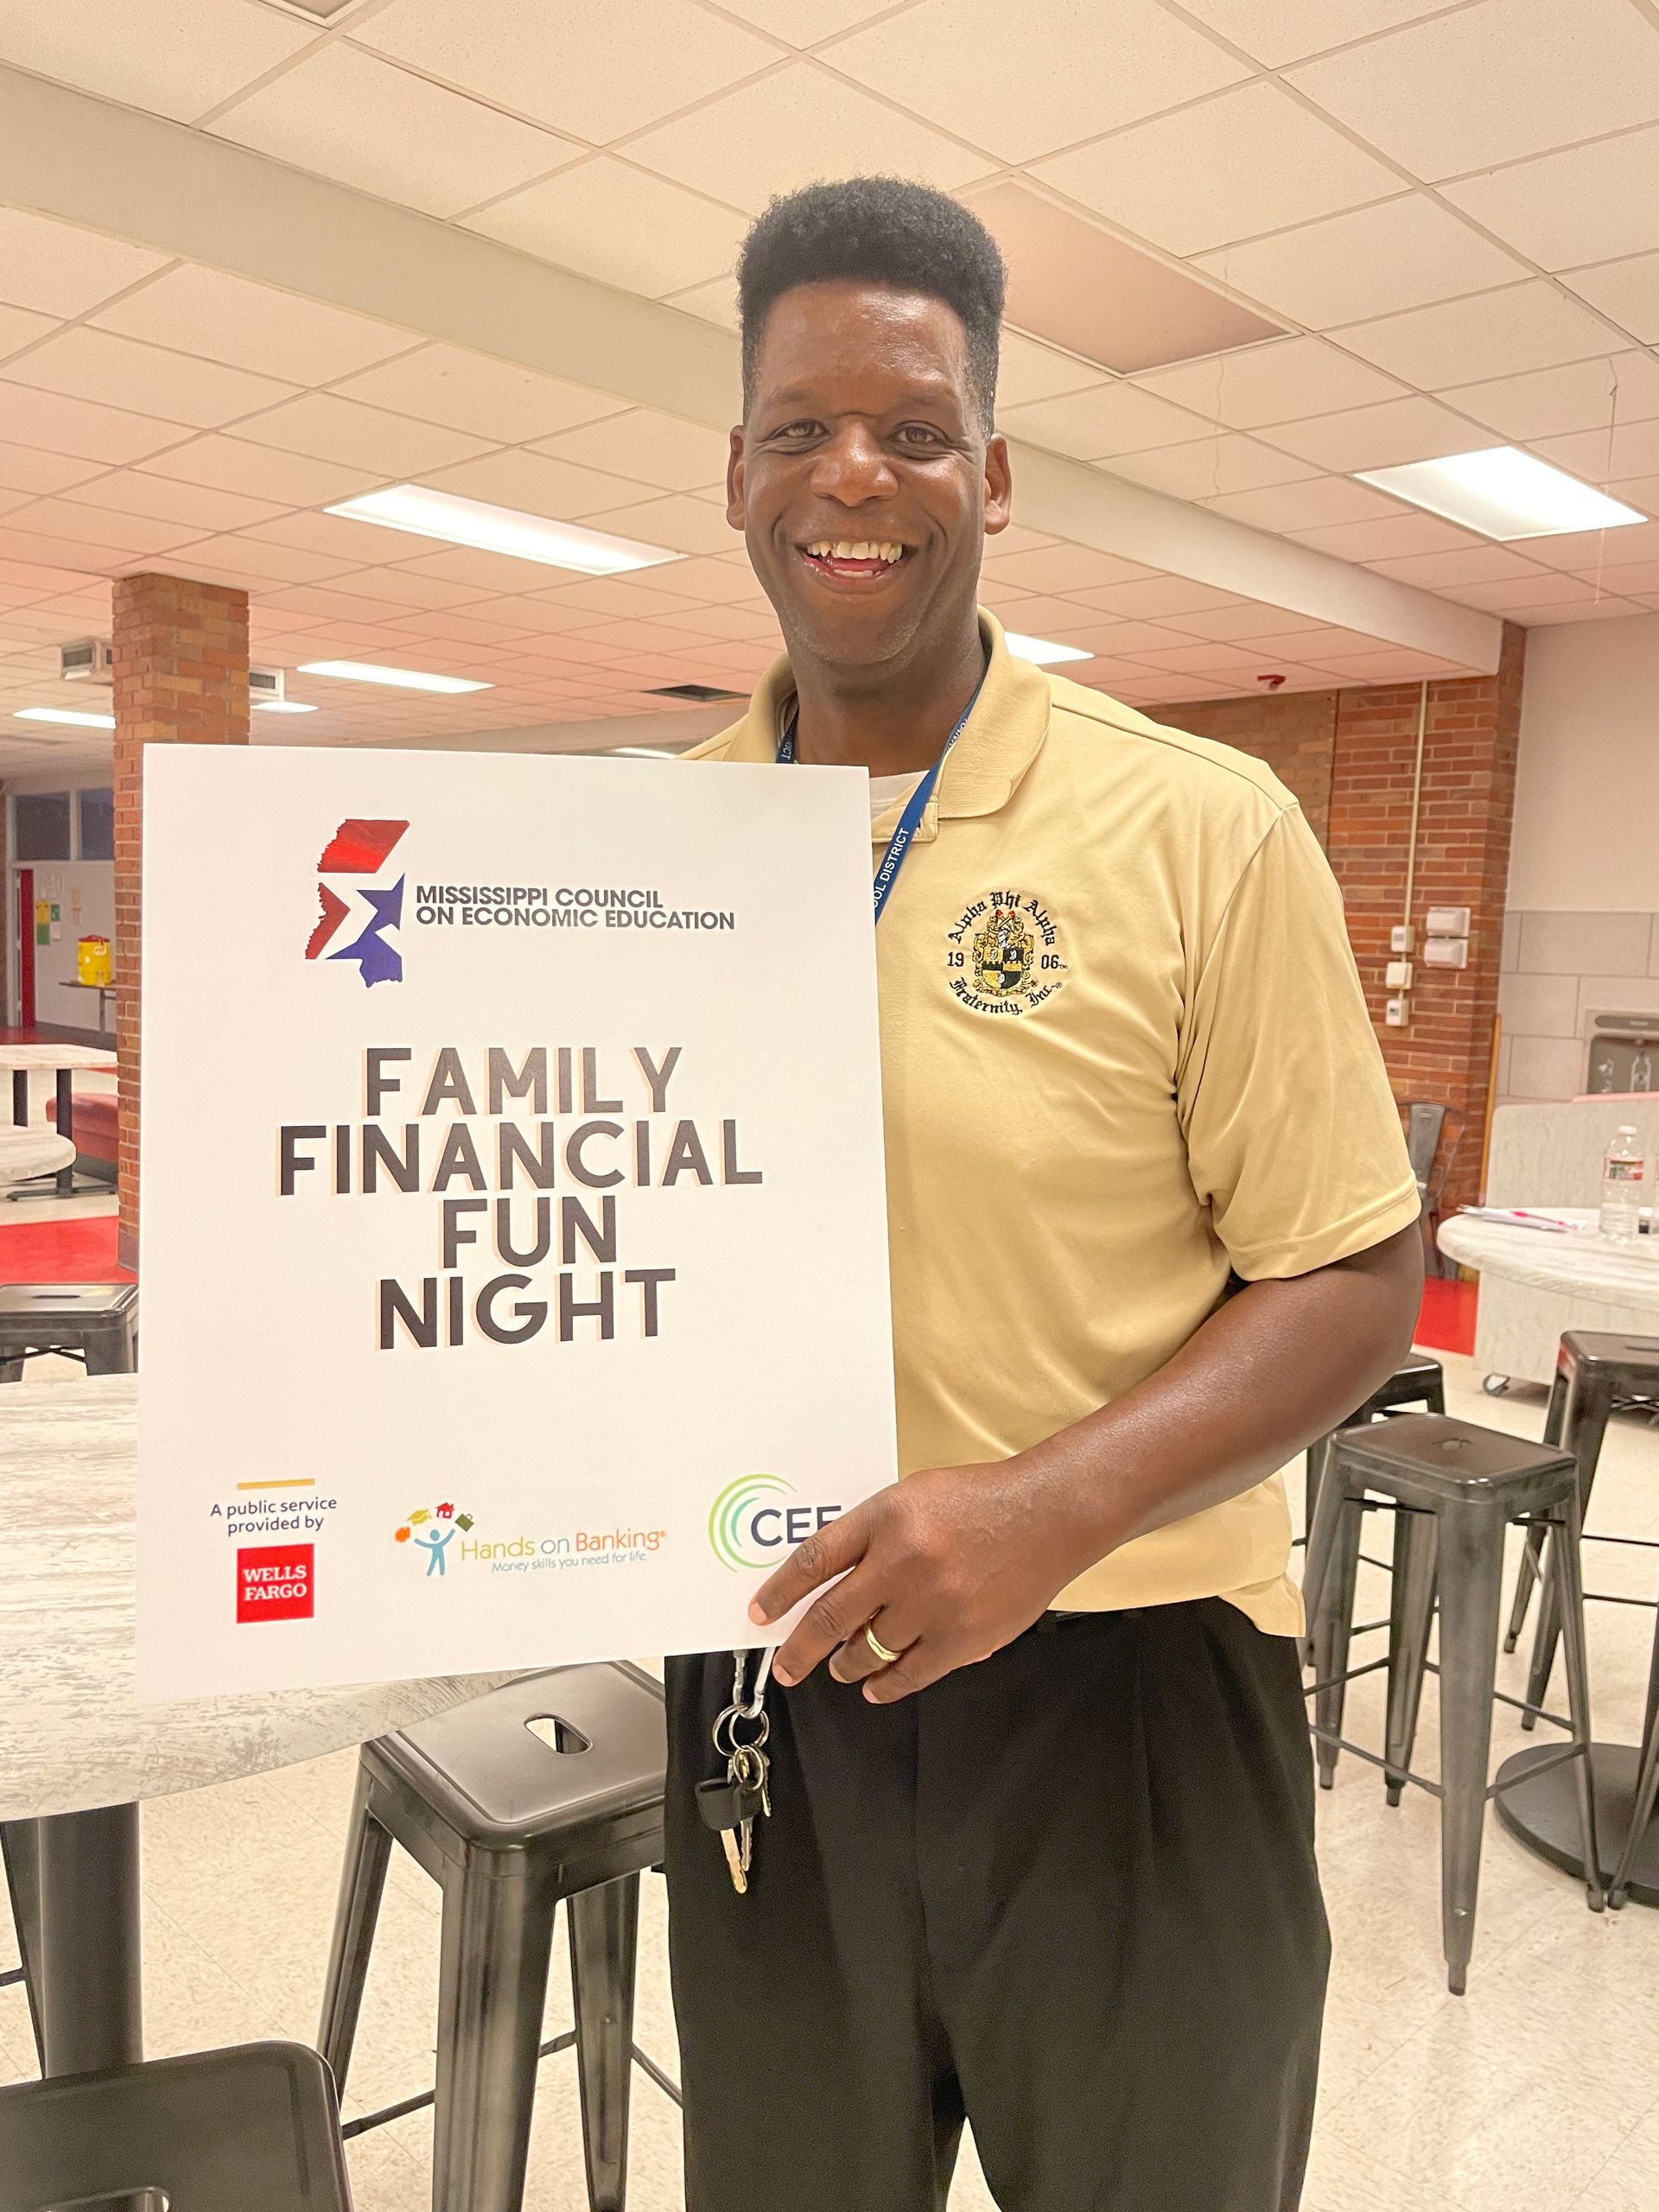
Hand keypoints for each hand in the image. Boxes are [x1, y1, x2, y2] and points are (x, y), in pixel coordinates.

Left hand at [750, 1458, 1099, 1702]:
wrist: (1048, 1514)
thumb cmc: (980, 1500)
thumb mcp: (913, 1495)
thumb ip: (871, 1533)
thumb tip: (828, 1580)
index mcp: (885, 1517)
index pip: (814, 1559)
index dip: (781, 1591)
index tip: (761, 1613)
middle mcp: (903, 1560)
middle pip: (832, 1616)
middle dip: (799, 1647)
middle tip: (785, 1665)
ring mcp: (933, 1603)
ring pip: (868, 1650)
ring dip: (845, 1665)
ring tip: (839, 1668)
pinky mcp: (963, 1637)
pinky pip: (909, 1673)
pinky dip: (885, 1685)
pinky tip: (875, 1687)